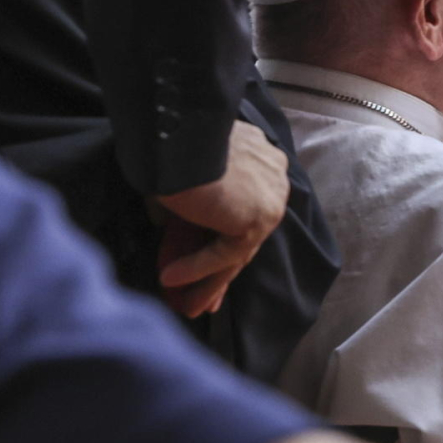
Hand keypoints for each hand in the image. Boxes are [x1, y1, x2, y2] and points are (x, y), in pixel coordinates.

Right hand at [153, 120, 289, 317]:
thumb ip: (190, 199)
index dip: (226, 235)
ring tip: (190, 306)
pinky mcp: (256, 220)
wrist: (178, 136)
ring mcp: (270, 200)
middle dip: (223, 271)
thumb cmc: (176, 145)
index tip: (211, 258)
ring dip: (211, 281)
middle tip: (206, 299)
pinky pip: (225, 254)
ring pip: (238, 250)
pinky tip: (171, 278)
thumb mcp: (187, 170)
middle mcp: (274, 178)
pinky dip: (197, 269)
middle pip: (245, 234)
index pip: (247, 206)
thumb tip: (168, 225)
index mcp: (264, 159)